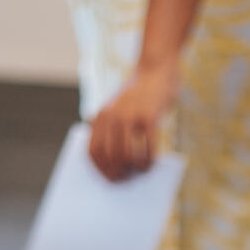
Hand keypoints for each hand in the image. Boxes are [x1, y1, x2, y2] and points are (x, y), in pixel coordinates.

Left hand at [88, 64, 176, 181]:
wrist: (156, 69)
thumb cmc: (140, 96)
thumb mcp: (119, 109)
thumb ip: (114, 131)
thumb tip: (118, 167)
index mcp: (100, 116)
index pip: (93, 151)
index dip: (101, 169)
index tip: (109, 178)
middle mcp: (111, 116)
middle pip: (110, 156)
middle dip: (118, 173)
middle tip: (126, 179)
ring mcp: (130, 116)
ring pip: (127, 155)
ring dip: (134, 170)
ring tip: (140, 171)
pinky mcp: (149, 117)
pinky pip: (148, 148)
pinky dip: (149, 162)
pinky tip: (152, 163)